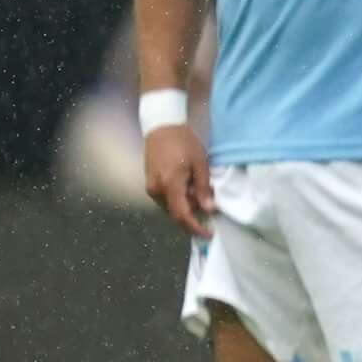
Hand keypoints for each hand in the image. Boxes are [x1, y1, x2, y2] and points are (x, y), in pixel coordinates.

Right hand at [144, 122, 213, 237]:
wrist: (161, 127)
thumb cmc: (184, 142)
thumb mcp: (200, 163)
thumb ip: (203, 188)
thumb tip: (209, 209)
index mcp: (169, 185)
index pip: (182, 215)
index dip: (195, 227)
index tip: (209, 233)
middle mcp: (156, 191)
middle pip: (176, 213)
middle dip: (194, 216)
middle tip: (211, 207)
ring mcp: (151, 188)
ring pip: (171, 207)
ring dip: (187, 207)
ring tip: (203, 193)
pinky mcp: (151, 183)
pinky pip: (167, 199)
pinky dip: (180, 199)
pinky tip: (191, 189)